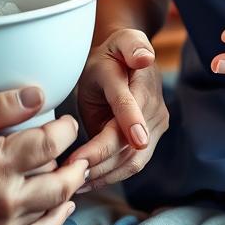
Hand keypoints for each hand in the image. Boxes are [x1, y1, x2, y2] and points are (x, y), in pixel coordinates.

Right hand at [0, 87, 88, 224]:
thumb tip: (37, 95)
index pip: (51, 145)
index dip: (65, 130)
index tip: (65, 122)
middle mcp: (5, 202)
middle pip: (61, 183)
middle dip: (75, 164)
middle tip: (77, 151)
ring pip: (53, 214)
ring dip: (68, 193)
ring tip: (73, 176)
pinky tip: (57, 210)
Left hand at [67, 28, 168, 189]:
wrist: (128, 61)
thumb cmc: (115, 53)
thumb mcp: (120, 41)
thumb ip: (132, 46)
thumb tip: (145, 58)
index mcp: (140, 82)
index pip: (127, 110)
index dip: (106, 138)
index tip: (84, 158)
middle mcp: (154, 108)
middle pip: (128, 146)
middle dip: (98, 163)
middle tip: (68, 174)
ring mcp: (156, 127)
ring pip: (132, 161)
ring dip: (103, 175)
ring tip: (73, 183)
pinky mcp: (152, 140)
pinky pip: (132, 164)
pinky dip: (110, 175)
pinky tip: (86, 182)